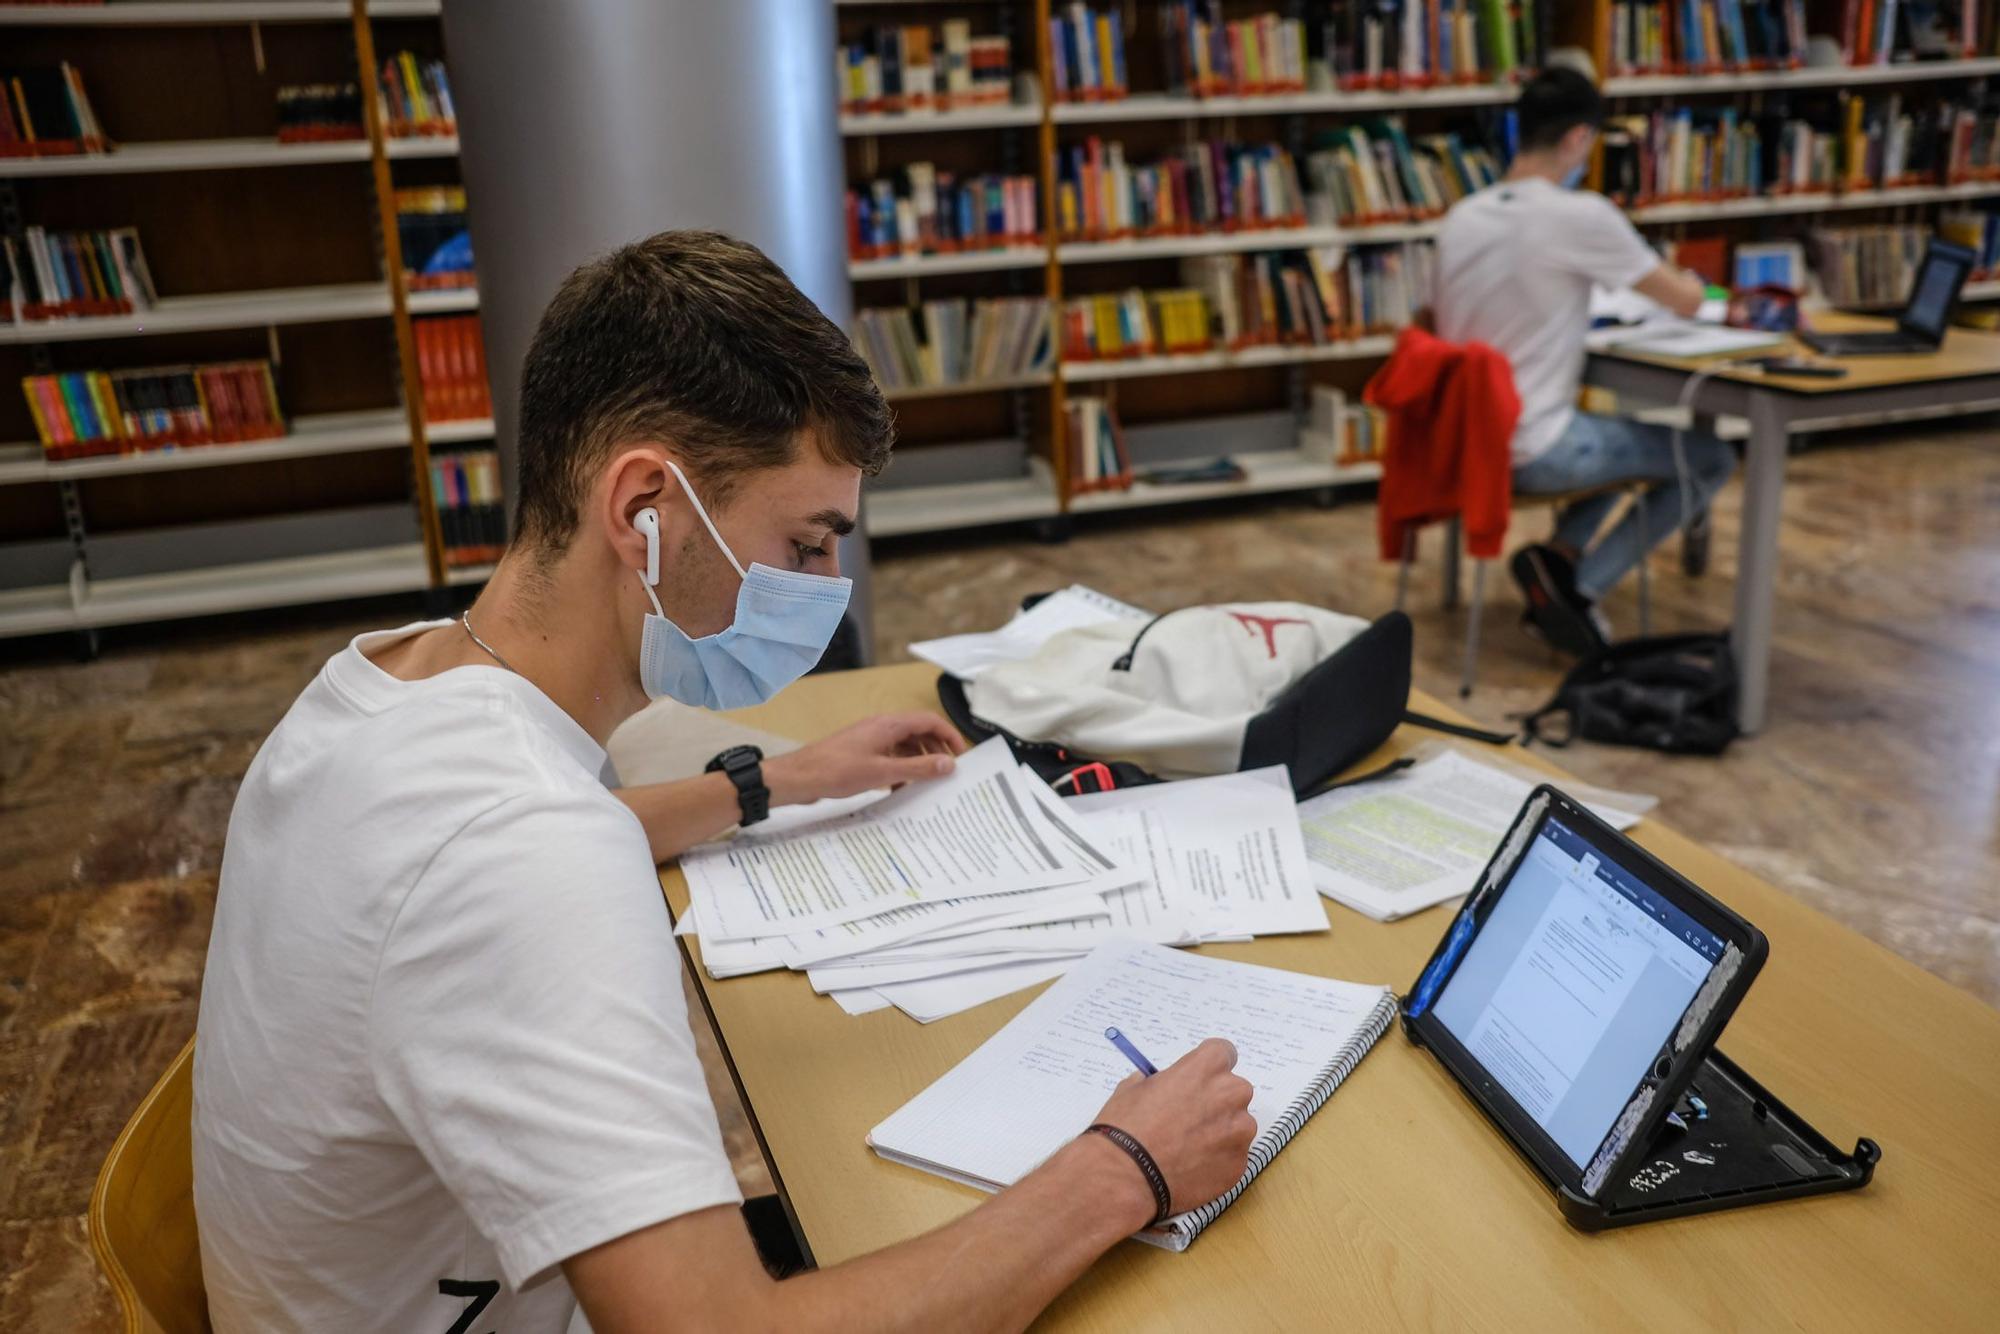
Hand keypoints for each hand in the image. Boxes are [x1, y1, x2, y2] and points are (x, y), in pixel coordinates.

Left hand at [762, 712, 968, 806]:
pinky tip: (901, 788)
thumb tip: (948, 764)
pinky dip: (901, 769)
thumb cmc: (837, 770)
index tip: (962, 755)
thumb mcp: (883, 772)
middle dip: (936, 751)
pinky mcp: (860, 754)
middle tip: (947, 773)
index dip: (949, 735)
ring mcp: (870, 740)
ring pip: (904, 746)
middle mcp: (881, 728)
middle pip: (918, 732)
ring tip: (927, 783)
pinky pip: (890, 757)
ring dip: (918, 761)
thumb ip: (918, 767)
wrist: (800, 777)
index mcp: (888, 725)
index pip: (929, 721)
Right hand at [1087, 1038, 1255, 1223]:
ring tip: (1189, 1149)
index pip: (1223, 1052)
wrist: (1126, 1177)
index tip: (1200, 1078)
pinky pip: (1233, 1156)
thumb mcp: (1134, 1089)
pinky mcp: (1239, 1164)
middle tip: (1190, 1118)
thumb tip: (1162, 1087)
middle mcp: (1230, 1094)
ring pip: (1238, 1125)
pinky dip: (1218, 1160)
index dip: (1209, 1066)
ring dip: (1220, 1132)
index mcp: (1205, 1068)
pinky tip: (1191, 1168)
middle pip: (1234, 1090)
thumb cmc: (1126, 1128)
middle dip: (1217, 1100)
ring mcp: (1239, 1132)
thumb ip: (1159, 1082)